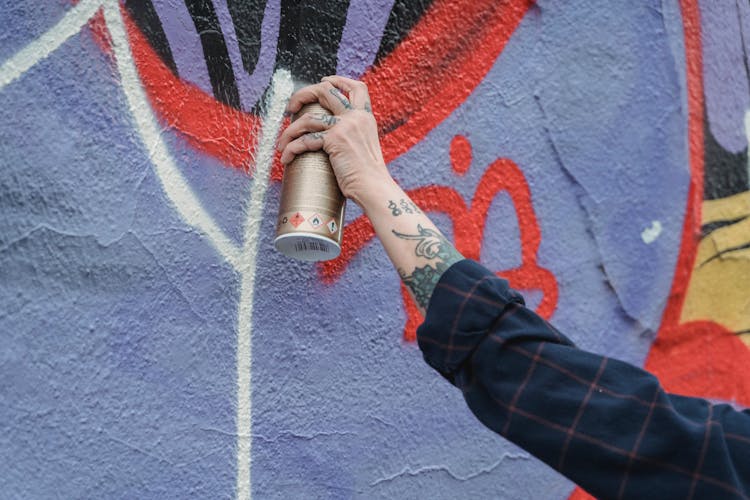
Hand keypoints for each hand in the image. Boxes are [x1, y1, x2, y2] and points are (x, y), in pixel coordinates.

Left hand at [277, 76, 392, 208]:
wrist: (374, 188)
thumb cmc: (368, 176)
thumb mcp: (365, 147)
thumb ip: (353, 135)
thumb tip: (331, 137)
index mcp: (365, 117)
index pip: (356, 87)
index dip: (338, 80)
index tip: (324, 81)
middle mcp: (356, 117)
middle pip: (326, 91)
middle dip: (302, 95)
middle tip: (291, 108)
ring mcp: (345, 126)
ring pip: (308, 119)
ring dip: (290, 131)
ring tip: (282, 144)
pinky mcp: (335, 140)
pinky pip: (305, 140)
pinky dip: (292, 149)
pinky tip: (287, 158)